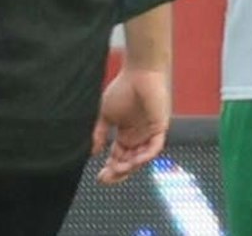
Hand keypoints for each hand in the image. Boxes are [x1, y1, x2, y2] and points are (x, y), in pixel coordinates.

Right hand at [93, 66, 170, 184]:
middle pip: (129, 162)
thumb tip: (92, 151)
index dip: (110, 168)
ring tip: (117, 169)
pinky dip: (145, 155)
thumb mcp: (105, 115)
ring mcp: (149, 134)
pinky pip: (154, 148)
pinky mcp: (159, 129)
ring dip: (130, 166)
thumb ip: (99, 133)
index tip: (99, 176)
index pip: (118, 157)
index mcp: (125, 134)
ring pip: (142, 158)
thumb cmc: (123, 89)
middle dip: (118, 172)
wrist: (139, 74)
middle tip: (106, 178)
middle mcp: (138, 137)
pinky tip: (133, 160)